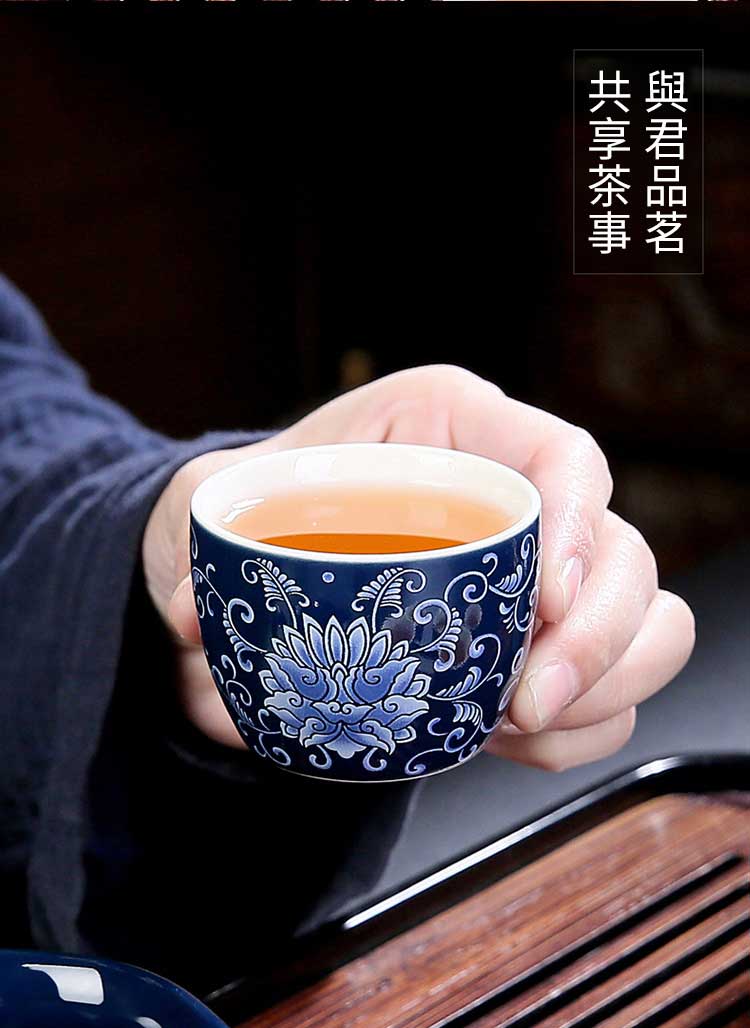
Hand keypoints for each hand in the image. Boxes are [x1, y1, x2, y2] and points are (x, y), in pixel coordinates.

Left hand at [143, 366, 694, 767]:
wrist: (257, 576)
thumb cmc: (255, 514)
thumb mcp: (214, 500)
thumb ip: (198, 533)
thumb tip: (194, 614)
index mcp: (452, 431)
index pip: (561, 456)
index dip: (577, 522)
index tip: (544, 599)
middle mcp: (512, 499)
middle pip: (625, 554)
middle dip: (599, 638)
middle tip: (528, 700)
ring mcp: (534, 578)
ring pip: (644, 625)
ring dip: (604, 689)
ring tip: (521, 722)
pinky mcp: (532, 646)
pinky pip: (608, 695)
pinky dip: (580, 730)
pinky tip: (517, 738)